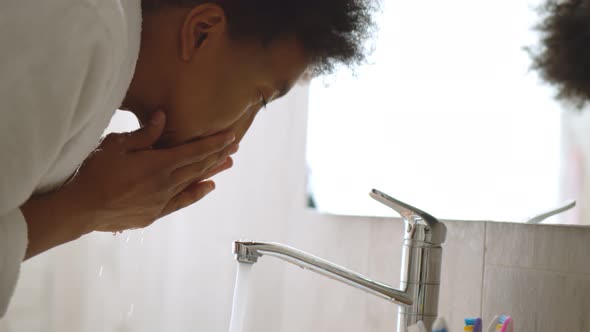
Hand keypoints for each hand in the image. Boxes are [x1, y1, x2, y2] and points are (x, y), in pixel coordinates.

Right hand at [63, 111, 237, 232]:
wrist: (81, 208)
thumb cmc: (94, 173)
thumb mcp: (116, 145)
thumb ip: (144, 134)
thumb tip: (163, 117)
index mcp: (158, 164)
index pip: (194, 150)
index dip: (214, 143)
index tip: (230, 136)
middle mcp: (165, 183)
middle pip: (198, 166)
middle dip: (218, 154)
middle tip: (235, 147)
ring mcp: (161, 200)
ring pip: (193, 182)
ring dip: (212, 171)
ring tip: (228, 164)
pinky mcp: (154, 214)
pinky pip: (182, 202)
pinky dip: (197, 193)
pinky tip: (208, 188)